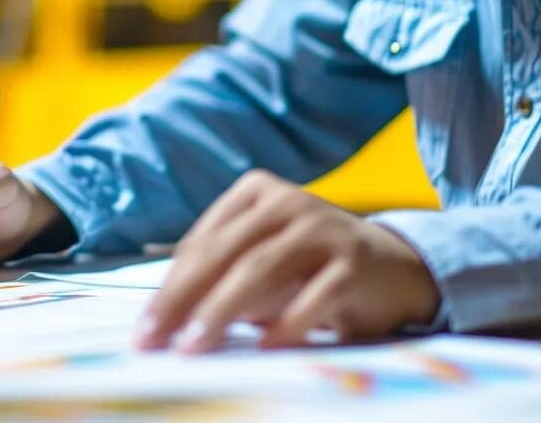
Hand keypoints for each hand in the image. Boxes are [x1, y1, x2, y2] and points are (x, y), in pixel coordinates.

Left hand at [136, 170, 440, 351]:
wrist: (396, 266)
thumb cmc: (309, 266)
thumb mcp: (261, 257)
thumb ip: (219, 274)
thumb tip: (164, 317)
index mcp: (255, 192)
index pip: (201, 242)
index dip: (169, 286)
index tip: (145, 326)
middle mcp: (287, 202)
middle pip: (222, 253)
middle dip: (181, 299)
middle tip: (154, 338)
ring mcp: (322, 228)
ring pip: (259, 269)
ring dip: (220, 311)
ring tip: (193, 345)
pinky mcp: (356, 261)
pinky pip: (314, 295)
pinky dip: (287, 323)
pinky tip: (262, 348)